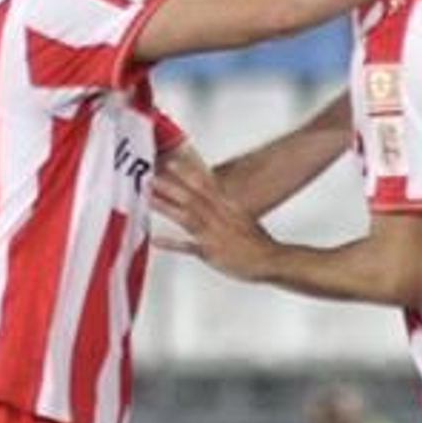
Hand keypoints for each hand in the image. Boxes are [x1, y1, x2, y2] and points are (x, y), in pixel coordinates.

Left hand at [150, 149, 276, 280]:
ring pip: (188, 217)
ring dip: (167, 207)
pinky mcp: (212, 253)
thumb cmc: (258, 242)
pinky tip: (156, 239)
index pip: (205, 185)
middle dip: (171, 186)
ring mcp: (214, 235)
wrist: (272, 260)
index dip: (188, 173)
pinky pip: (189, 248)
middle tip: (152, 176)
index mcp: (227, 207)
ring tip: (149, 198)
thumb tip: (215, 196)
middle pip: (192, 198)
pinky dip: (172, 243)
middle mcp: (219, 217)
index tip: (172, 162)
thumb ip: (226, 206)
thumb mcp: (242, 216)